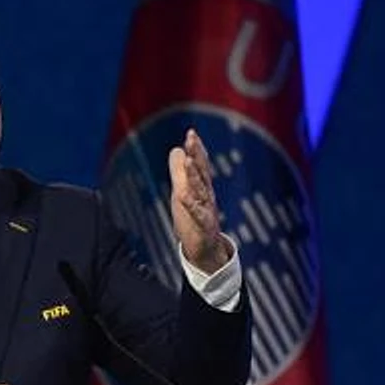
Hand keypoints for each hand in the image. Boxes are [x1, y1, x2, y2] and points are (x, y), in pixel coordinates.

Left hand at [169, 127, 231, 273]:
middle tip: (191, 138)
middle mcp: (207, 196)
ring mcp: (207, 210)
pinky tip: (183, 195)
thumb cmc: (193, 219)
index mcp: (202, 187)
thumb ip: (179, 172)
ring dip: (194, 174)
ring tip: (188, 160)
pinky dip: (191, 205)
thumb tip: (176, 149)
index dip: (196, 149)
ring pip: (201, 190)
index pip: (200, 165)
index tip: (191, 133)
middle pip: (202, 172)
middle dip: (197, 154)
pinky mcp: (203, 226)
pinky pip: (198, 214)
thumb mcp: (183, 192)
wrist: (206, 250)